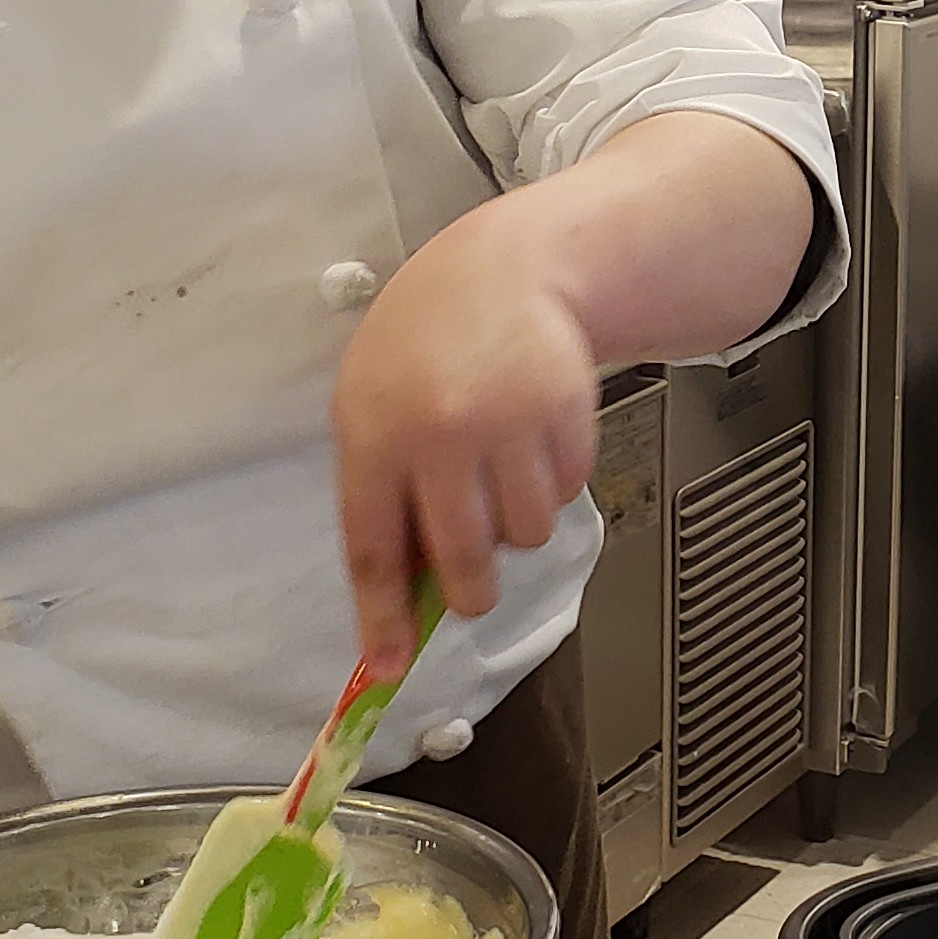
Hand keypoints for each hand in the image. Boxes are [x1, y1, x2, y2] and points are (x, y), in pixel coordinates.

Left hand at [334, 209, 603, 664]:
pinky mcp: (565, 417)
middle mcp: (440, 433)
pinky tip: (531, 438)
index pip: (374, 550)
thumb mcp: (372, 401)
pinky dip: (552, 482)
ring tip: (499, 470)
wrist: (507, 269)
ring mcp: (508, 425)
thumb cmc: (426, 341)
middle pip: (463, 562)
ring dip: (516, 522)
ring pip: (524, 534)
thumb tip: (401, 590)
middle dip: (470, 590)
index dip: (381, 621)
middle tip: (472, 588)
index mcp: (374, 433)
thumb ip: (381, 488)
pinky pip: (565, 494)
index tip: (385, 669)